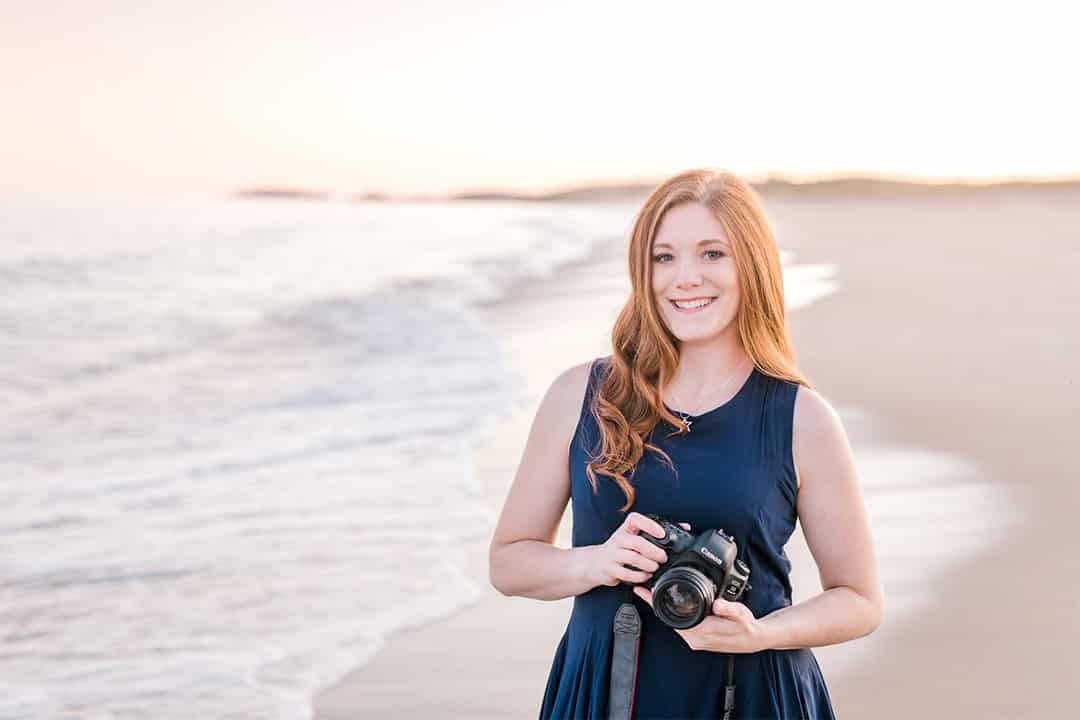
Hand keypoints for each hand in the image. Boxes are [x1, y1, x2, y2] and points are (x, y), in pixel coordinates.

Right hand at [586, 512, 671, 587]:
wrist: (595, 562)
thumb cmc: (620, 548)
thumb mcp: (634, 536)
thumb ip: (656, 532)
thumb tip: (685, 526)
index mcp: (625, 529)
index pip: (635, 519)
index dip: (649, 525)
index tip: (662, 534)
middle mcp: (618, 539)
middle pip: (637, 542)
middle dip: (654, 551)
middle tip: (663, 557)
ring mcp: (612, 554)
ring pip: (633, 558)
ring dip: (648, 565)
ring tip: (655, 568)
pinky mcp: (610, 569)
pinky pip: (626, 573)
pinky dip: (639, 576)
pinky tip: (645, 577)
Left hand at [633, 586, 768, 653]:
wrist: (755, 639)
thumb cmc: (747, 627)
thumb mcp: (740, 615)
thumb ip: (728, 609)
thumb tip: (717, 605)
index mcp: (700, 633)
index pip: (672, 616)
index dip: (656, 603)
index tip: (643, 591)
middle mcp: (695, 639)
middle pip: (669, 618)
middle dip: (655, 603)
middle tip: (643, 586)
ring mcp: (696, 640)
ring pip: (673, 621)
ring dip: (663, 607)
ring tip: (652, 592)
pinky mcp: (698, 638)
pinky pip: (681, 623)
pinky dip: (673, 612)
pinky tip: (670, 602)